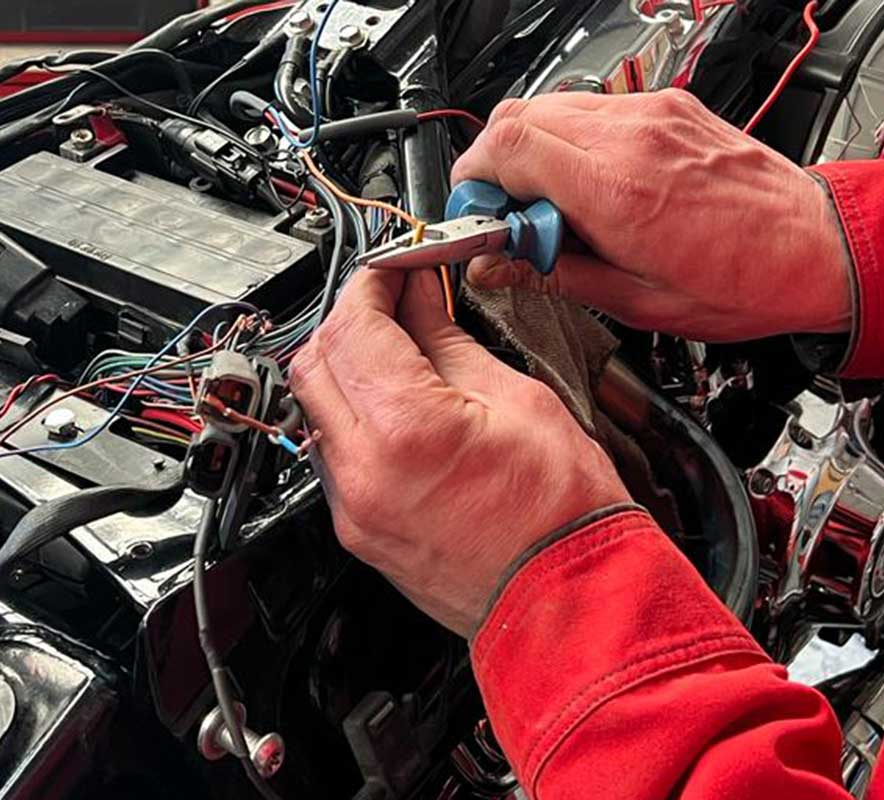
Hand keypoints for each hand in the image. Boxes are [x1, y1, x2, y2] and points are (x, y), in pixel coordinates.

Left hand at [289, 269, 629, 637]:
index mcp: (406, 429)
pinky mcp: (357, 529)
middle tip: (394, 299)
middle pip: (316, 360)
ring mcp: (353, 506)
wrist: (568, 601)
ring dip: (345, 365)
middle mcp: (363, 470)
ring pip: (314, 406)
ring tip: (398, 347)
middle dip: (349, 318)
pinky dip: (352, 414)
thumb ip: (449, 342)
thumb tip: (421, 300)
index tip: (395, 268)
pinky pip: (330, 451)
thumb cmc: (563, 518)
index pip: (355, 324)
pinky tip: (394, 401)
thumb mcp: (517, 401)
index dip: (372, 282)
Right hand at [452, 89, 852, 341]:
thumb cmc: (747, 279)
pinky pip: (592, 111)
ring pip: (549, 108)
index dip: (472, 181)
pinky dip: (568, 144)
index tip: (476, 220)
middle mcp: (633, 139)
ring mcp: (652, 117)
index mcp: (619, 190)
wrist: (819, 249)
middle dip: (492, 168)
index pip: (506, 146)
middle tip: (505, 219)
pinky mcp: (668, 110)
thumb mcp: (634, 300)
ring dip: (528, 154)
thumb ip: (553, 274)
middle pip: (516, 118)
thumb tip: (497, 267)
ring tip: (549, 208)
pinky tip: (586, 188)